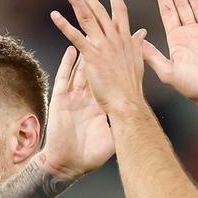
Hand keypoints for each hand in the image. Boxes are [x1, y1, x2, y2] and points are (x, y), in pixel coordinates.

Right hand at [39, 45, 114, 178]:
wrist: (68, 165)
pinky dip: (68, 63)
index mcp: (99, 106)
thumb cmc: (89, 156)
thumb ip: (121, 128)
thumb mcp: (110, 139)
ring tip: (91, 33)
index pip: (110, 82)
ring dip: (85, 50)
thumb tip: (137, 124)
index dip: (117, 67)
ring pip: (81, 69)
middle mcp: (87, 98)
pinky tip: (72, 48)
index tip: (126, 52)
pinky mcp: (60, 100)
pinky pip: (64, 77)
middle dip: (101, 53)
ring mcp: (73, 98)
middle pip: (95, 70)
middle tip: (109, 34)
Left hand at [49, 0, 147, 114]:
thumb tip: (142, 32)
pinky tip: (54, 15)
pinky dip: (64, 25)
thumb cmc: (131, 85)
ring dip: (76, 2)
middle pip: (99, 10)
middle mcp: (115, 38)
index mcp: (126, 38)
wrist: (127, 101)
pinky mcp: (92, 55)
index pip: (120, 11)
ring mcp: (103, 45)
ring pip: (87, 17)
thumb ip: (138, 44)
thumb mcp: (138, 60)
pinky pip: (75, 36)